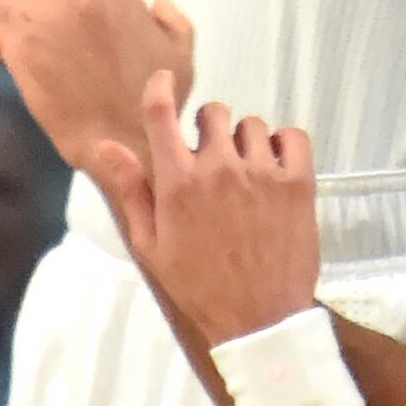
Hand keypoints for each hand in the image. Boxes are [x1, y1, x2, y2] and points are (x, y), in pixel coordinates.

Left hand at [0, 0, 196, 175]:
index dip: (68, 19)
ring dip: (19, 30)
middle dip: (45, 26)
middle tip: (40, 62)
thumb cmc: (152, 108)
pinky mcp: (20, 35)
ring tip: (9, 61)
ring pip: (19, 7)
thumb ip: (172, 22)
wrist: (123, 143)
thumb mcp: (182, 57)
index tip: (62, 47)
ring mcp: (50, 13)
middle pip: (49, 0)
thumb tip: (156, 1)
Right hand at [82, 75, 322, 352]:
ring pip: (252, 125)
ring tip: (243, 173)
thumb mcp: (150, 247)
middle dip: (207, 128)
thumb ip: (130, 191)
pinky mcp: (299, 184)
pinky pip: (293, 136)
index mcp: (178, 184)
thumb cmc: (198, 288)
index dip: (160, 89)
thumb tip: (105, 146)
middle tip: (210, 159)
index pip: (162, 113)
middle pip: (213, 112)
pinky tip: (274, 168)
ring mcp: (263, 174)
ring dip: (244, 141)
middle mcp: (219, 169)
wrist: (258, 322)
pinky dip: (284, 144)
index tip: (163, 83)